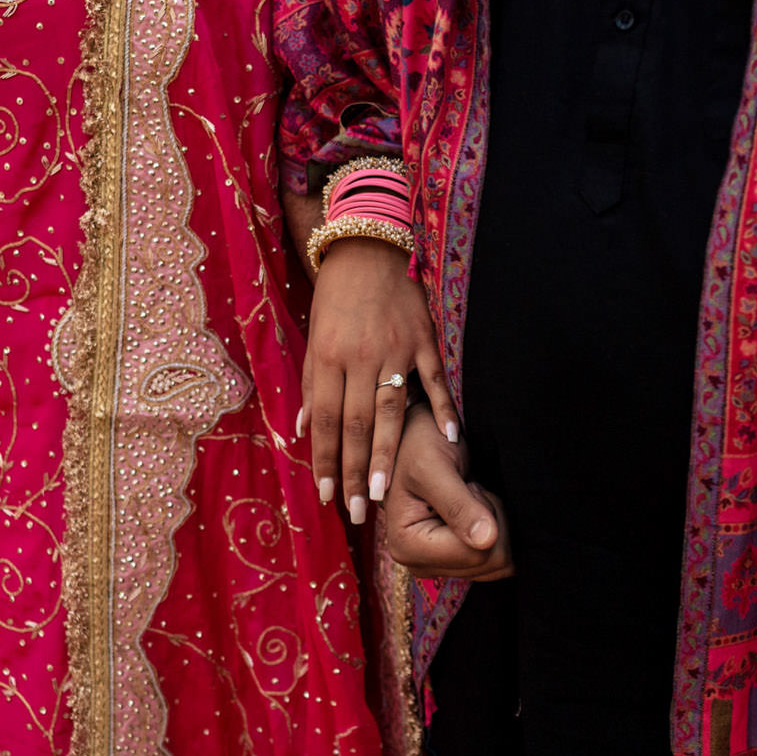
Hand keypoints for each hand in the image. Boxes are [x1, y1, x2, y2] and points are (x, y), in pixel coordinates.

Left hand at [302, 237, 458, 525]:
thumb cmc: (338, 295)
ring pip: (391, 410)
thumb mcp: (315, 335)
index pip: (327, 419)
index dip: (326, 460)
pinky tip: (450, 439)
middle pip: (357, 424)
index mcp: (328, 356)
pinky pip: (435, 379)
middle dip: (354, 471)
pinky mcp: (424, 338)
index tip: (327, 495)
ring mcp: (395, 348)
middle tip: (356, 511)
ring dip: (387, 454)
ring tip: (383, 492)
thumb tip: (305, 431)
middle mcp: (359, 356)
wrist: (369, 244)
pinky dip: (443, 408)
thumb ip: (312, 384)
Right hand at [382, 401, 511, 580]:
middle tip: (468, 486)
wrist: (414, 435)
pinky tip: (474, 506)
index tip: (465, 484)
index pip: (476, 554)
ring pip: (499, 562)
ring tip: (469, 493)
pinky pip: (496, 558)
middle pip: (490, 562)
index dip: (485, 516)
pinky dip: (496, 528)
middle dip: (492, 519)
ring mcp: (438, 564)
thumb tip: (486, 541)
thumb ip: (458, 505)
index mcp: (406, 547)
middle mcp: (418, 564)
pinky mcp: (454, 560)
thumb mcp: (434, 467)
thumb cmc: (417, 443)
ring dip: (496, 522)